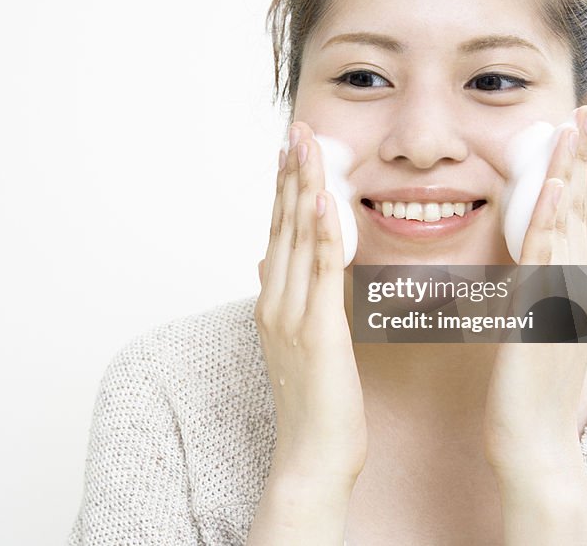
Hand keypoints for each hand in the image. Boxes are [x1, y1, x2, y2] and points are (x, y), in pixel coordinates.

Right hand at [254, 122, 366, 485]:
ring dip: (301, 188)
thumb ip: (285, 297)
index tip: (289, 151)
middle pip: (281, 225)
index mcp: (273, 302)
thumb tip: (266, 262)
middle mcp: (274, 301)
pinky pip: (318, 273)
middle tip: (295, 130)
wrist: (312, 456)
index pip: (276, 233)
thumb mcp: (297, 342)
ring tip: (305, 146)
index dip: (283, 189)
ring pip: (295, 239)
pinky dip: (318, 233)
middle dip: (289, 174)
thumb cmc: (314, 403)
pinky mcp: (316, 330)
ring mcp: (290, 315)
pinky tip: (321, 201)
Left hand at [483, 106, 586, 544]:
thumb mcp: (535, 327)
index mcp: (570, 286)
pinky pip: (547, 254)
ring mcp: (564, 295)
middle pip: (582, 210)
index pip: (580, 219)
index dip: (585, 177)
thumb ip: (536, 291)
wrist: (532, 437)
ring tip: (575, 131)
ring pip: (569, 222)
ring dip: (572, 173)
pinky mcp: (544, 308)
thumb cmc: (526, 387)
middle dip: (584, 161)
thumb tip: (528, 266)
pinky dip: (551, 217)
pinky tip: (554, 187)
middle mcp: (574, 284)